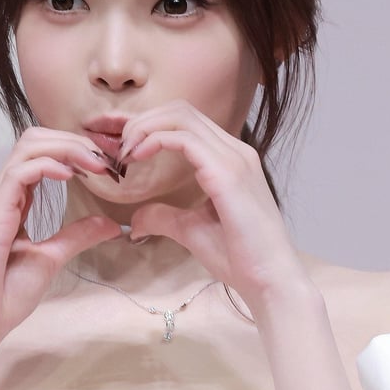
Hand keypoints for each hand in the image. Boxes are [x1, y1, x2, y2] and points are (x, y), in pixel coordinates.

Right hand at [0, 128, 121, 365]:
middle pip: (33, 140)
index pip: (40, 153)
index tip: (107, 165)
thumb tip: (110, 224)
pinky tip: (72, 177)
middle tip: (107, 160)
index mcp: (10, 200)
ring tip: (96, 165)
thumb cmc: (2, 297)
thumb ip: (76, 236)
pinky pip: (18, 173)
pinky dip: (48, 166)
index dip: (74, 150)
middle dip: (74, 141)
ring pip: (27, 148)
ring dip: (67, 149)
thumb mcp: (50, 259)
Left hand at [121, 102, 312, 308]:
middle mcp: (235, 151)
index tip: (124, 149)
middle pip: (181, 110)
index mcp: (230, 159)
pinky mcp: (227, 173)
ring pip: (182, 117)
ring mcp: (234, 158)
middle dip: (143, 121)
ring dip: (145, 128)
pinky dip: (155, 140)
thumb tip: (134, 221)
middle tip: (119, 148)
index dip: (150, 125)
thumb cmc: (240, 258)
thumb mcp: (191, 230)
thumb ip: (164, 217)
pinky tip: (137, 157)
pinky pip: (185, 139)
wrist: (270, 280)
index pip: (186, 121)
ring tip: (125, 152)